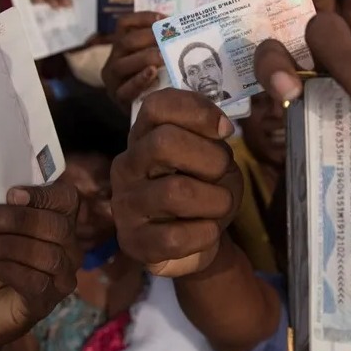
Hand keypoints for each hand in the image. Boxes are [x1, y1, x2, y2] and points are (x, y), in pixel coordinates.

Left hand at [0, 183, 80, 345]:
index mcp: (58, 220)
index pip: (67, 199)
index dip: (44, 194)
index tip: (11, 194)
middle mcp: (69, 247)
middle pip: (56, 226)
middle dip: (17, 220)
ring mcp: (62, 276)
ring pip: (47, 255)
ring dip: (7, 246)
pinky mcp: (47, 302)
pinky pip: (35, 282)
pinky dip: (6, 270)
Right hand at [100, 11, 166, 111]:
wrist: (147, 111)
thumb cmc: (157, 80)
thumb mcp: (156, 59)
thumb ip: (163, 44)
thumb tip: (185, 27)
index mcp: (121, 45)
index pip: (125, 24)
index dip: (142, 18)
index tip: (163, 18)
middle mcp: (113, 59)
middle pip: (124, 42)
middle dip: (147, 38)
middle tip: (167, 38)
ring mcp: (113, 79)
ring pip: (122, 64)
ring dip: (144, 58)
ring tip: (163, 57)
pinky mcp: (118, 98)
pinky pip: (126, 89)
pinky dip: (139, 80)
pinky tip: (153, 74)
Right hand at [110, 89, 242, 276]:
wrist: (193, 244)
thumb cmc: (203, 191)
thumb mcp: (213, 157)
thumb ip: (213, 138)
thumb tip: (220, 128)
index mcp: (144, 136)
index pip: (157, 106)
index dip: (197, 111)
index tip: (225, 130)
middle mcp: (127, 165)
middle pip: (163, 142)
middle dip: (210, 158)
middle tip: (222, 173)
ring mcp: (125, 204)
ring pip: (176, 192)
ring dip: (215, 200)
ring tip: (218, 206)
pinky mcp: (134, 242)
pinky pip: (176, 236)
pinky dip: (206, 233)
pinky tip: (206, 231)